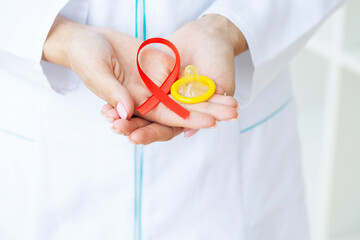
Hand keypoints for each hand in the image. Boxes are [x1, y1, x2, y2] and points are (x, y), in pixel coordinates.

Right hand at [43, 15, 238, 130]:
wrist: (87, 40)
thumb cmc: (85, 55)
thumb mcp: (96, 70)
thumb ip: (113, 91)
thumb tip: (128, 112)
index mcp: (133, 102)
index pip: (163, 115)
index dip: (186, 118)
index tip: (210, 122)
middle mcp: (148, 97)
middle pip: (182, 107)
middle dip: (207, 111)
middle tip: (232, 113)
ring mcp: (155, 83)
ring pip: (186, 94)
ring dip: (209, 99)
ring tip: (233, 103)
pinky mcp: (160, 68)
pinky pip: (182, 76)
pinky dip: (199, 82)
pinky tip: (218, 85)